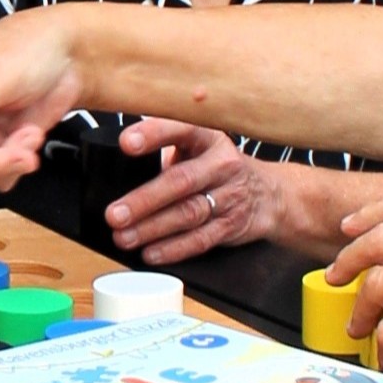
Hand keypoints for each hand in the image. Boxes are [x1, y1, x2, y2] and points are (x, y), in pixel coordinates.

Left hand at [107, 121, 283, 262]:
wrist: (269, 195)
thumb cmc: (217, 168)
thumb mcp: (197, 147)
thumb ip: (164, 153)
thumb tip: (114, 169)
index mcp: (207, 137)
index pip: (180, 129)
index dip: (153, 135)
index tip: (126, 143)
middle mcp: (221, 164)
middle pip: (181, 181)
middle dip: (144, 200)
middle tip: (114, 214)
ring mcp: (230, 195)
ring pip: (188, 213)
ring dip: (152, 228)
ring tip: (124, 237)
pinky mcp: (232, 224)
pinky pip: (201, 239)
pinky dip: (174, 248)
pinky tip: (151, 252)